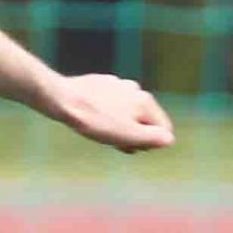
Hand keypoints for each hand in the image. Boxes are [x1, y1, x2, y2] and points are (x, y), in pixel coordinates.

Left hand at [46, 73, 174, 153]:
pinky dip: (109, 114)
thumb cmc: (96, 121)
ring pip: (128, 112)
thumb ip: (152, 138)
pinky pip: (113, 104)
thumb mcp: (128, 135)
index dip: (150, 143)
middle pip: (145, 120)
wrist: (63, 100)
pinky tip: (94, 121)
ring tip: (103, 134)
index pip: (163, 128)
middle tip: (116, 144)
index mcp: (145, 101)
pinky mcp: (102, 84)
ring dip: (121, 126)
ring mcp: (118, 85)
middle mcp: (136, 89)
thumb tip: (169, 140)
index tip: (132, 148)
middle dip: (134, 135)